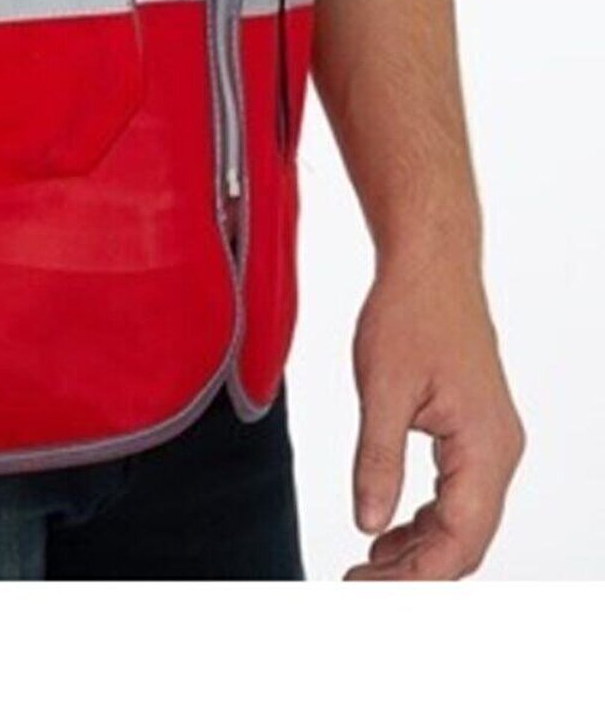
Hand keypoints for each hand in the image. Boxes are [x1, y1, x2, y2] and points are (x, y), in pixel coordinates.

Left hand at [345, 251, 523, 579]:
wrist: (431, 263)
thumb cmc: (409, 313)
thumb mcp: (382, 388)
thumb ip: (376, 460)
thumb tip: (368, 525)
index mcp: (485, 447)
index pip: (459, 541)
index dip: (414, 578)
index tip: (366, 593)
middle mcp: (499, 451)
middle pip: (466, 540)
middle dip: (415, 573)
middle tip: (358, 588)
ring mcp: (492, 441)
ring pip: (463, 521)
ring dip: (419, 549)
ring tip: (367, 568)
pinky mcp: (476, 430)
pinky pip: (458, 493)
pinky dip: (425, 519)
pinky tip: (387, 528)